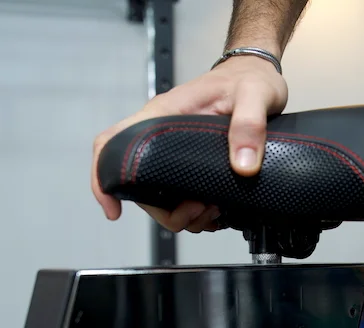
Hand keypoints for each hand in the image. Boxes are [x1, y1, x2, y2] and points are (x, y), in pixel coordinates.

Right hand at [91, 56, 288, 231]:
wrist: (261, 75)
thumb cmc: (251, 79)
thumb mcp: (255, 95)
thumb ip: (249, 126)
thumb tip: (242, 167)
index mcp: (164, 115)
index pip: (113, 142)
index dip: (102, 177)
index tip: (113, 210)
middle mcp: (163, 136)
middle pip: (141, 186)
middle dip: (166, 212)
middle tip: (199, 211)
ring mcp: (176, 151)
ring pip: (163, 197)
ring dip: (185, 216)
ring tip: (213, 211)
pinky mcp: (192, 163)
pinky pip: (183, 196)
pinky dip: (198, 213)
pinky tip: (217, 211)